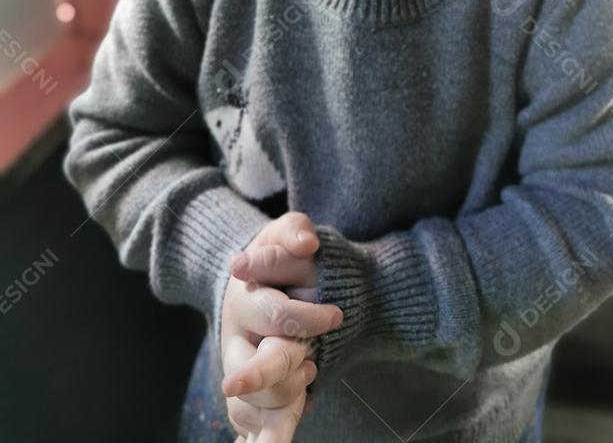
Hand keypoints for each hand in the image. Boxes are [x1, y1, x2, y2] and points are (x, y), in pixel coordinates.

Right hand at [220, 211, 342, 441]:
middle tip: (311, 369)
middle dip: (276, 377)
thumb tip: (307, 242)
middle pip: (255, 366)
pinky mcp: (246, 394)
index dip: (306, 318)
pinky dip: (261, 436)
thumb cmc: (280, 258)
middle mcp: (237, 338)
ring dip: (281, 403)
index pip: (274, 313)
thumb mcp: (285, 234)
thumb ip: (294, 230)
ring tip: (308, 381)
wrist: (262, 284)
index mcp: (245, 298)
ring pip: (249, 403)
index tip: (336, 317)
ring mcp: (239, 369)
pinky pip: (248, 423)